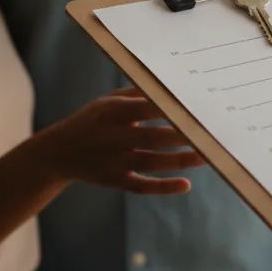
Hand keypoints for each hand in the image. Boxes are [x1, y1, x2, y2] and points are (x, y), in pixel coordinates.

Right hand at [40, 88, 205, 193]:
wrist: (58, 153)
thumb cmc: (91, 121)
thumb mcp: (106, 102)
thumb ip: (136, 94)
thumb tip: (169, 83)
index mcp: (112, 112)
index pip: (147, 107)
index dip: (172, 107)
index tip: (199, 104)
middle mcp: (113, 137)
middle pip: (153, 137)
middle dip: (183, 135)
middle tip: (213, 132)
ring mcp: (114, 162)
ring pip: (153, 162)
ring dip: (181, 160)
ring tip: (210, 155)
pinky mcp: (115, 181)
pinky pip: (142, 186)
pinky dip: (164, 187)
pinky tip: (185, 184)